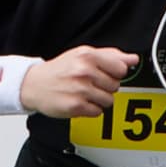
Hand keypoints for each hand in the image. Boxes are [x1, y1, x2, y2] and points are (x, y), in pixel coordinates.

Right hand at [23, 46, 137, 118]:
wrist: (32, 84)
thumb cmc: (61, 69)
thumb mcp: (83, 55)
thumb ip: (111, 56)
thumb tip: (133, 59)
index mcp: (87, 56)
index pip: (121, 69)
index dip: (114, 73)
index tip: (103, 73)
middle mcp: (84, 72)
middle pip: (116, 86)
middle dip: (105, 86)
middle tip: (87, 83)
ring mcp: (80, 89)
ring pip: (109, 100)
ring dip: (98, 99)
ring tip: (82, 92)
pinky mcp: (76, 106)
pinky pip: (98, 111)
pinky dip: (90, 109)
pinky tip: (78, 100)